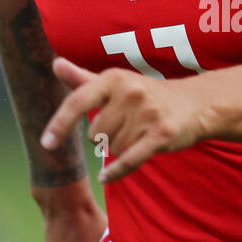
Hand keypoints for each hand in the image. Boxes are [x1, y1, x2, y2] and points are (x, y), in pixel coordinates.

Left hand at [40, 57, 208, 184]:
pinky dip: (117, 171)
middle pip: (96, 134)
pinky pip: (130, 160)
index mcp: (114, 79)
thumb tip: (55, 63)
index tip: (46, 144)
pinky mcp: (162, 134)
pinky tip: (105, 177)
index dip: (59, 125)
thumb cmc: (147, 95)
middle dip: (104, 137)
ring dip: (120, 148)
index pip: (77, 102)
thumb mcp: (115, 83)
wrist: (195, 104)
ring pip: (113, 148)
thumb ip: (83, 78)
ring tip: (137, 134)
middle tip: (124, 127)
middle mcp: (130, 93)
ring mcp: (147, 113)